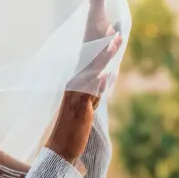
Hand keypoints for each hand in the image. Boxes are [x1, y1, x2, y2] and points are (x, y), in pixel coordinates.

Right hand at [47, 31, 121, 161]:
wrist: (63, 147)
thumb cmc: (75, 127)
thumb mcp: (90, 105)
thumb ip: (98, 90)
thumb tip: (108, 75)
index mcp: (75, 83)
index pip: (90, 60)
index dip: (100, 45)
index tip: (110, 31)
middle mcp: (73, 85)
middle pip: (91, 60)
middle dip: (103, 45)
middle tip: (115, 30)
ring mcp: (75, 94)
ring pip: (92, 71)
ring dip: (104, 57)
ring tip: (115, 43)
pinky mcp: (79, 106)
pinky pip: (89, 92)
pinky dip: (97, 83)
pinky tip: (106, 74)